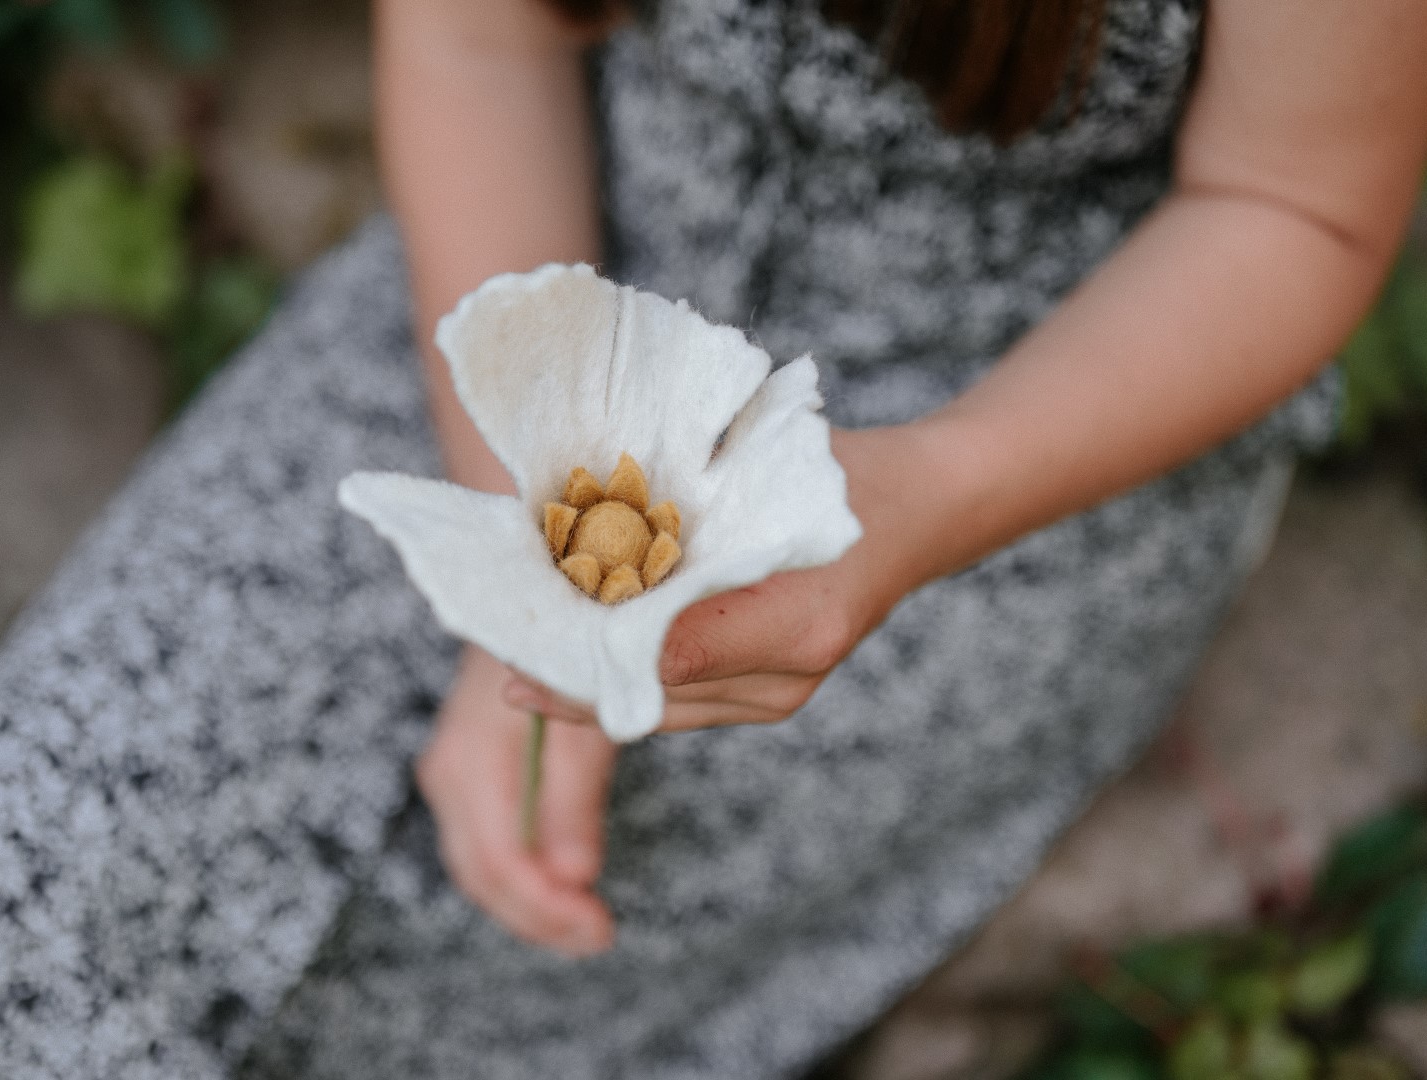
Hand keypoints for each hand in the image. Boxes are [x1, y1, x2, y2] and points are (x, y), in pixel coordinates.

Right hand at [417, 646, 619, 954]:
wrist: (528, 588)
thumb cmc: (561, 644)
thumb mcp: (578, 718)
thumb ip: (574, 796)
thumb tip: (576, 877)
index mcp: (469, 760)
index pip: (498, 861)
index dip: (545, 906)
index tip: (598, 930)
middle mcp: (450, 773)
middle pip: (482, 874)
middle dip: (538, 916)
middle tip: (598, 938)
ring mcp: (455, 773)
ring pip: (481, 864)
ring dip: (532, 903)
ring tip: (587, 926)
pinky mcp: (471, 772)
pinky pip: (488, 842)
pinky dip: (525, 875)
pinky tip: (565, 888)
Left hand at [504, 425, 945, 732]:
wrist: (920, 510)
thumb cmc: (839, 476)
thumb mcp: (764, 474)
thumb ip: (686, 511)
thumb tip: (583, 530)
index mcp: (797, 620)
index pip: (673, 655)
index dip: (593, 657)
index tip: (526, 648)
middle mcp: (790, 674)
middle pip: (660, 697)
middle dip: (577, 684)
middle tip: (506, 663)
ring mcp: (783, 695)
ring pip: (665, 709)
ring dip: (597, 688)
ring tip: (526, 666)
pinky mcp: (771, 697)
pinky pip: (683, 700)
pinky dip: (631, 680)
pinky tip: (583, 661)